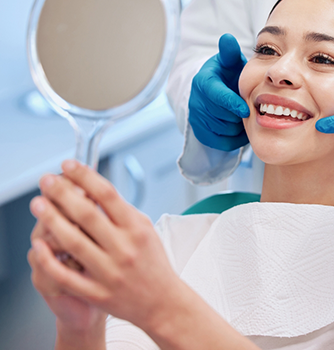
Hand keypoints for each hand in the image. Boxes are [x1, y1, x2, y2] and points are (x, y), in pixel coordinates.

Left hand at [28, 161, 184, 333]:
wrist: (162, 302)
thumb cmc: (152, 263)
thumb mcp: (146, 230)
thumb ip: (122, 212)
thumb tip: (94, 190)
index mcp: (137, 229)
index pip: (108, 195)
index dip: (85, 176)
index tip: (69, 165)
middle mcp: (123, 248)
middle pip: (87, 215)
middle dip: (63, 193)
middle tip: (46, 181)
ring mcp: (109, 272)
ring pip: (73, 242)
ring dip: (52, 220)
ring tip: (38, 204)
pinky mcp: (97, 292)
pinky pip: (66, 275)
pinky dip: (50, 259)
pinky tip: (38, 244)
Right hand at [189, 33, 249, 150]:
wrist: (216, 92)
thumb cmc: (228, 75)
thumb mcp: (230, 62)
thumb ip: (230, 52)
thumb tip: (227, 38)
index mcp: (203, 82)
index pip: (216, 96)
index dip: (231, 104)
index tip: (246, 109)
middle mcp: (196, 100)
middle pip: (222, 116)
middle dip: (238, 115)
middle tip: (250, 110)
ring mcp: (196, 118)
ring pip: (223, 130)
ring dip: (238, 126)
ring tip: (245, 117)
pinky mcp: (200, 133)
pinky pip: (221, 142)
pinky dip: (234, 139)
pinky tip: (240, 127)